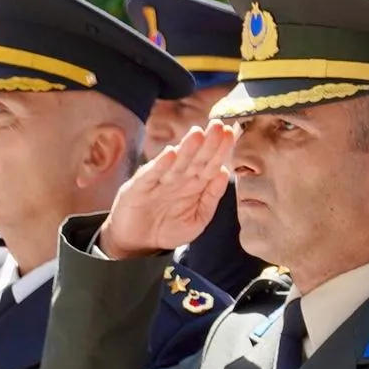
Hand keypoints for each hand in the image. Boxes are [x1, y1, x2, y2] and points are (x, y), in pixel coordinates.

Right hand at [104, 118, 233, 255]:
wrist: (137, 242)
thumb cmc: (169, 228)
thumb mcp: (197, 218)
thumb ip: (211, 198)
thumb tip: (224, 173)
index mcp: (195, 184)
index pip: (210, 164)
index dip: (220, 150)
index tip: (231, 134)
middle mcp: (178, 178)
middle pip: (196, 159)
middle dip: (207, 143)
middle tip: (219, 126)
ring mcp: (159, 181)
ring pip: (176, 163)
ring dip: (187, 148)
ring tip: (198, 134)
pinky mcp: (139, 187)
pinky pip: (152, 175)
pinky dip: (161, 165)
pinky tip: (170, 153)